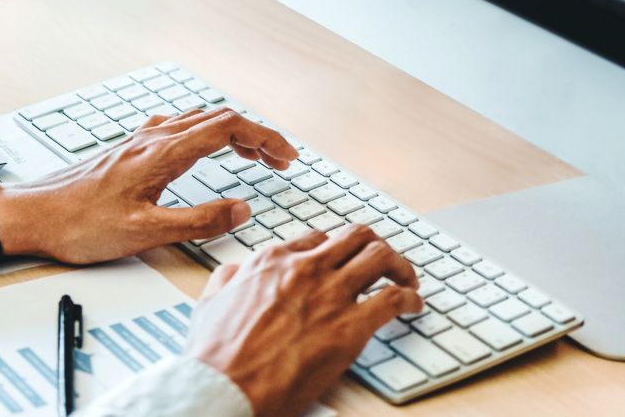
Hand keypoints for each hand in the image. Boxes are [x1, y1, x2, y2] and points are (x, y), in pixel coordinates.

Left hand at [0, 109, 298, 263]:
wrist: (32, 215)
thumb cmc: (79, 225)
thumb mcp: (145, 233)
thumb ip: (198, 222)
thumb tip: (241, 210)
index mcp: (163, 153)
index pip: (228, 129)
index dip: (264, 139)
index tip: (287, 157)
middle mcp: (153, 138)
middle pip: (218, 119)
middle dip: (256, 135)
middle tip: (280, 160)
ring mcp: (139, 141)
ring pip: (198, 121)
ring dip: (232, 133)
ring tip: (253, 156)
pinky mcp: (129, 151)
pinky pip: (177, 128)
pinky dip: (205, 135)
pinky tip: (201, 151)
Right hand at [186, 226, 423, 415]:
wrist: (224, 388)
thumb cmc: (215, 355)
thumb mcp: (210, 303)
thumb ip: (229, 279)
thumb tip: (237, 271)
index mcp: (272, 261)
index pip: (317, 238)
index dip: (336, 249)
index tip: (344, 261)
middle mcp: (305, 268)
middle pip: (356, 237)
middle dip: (375, 246)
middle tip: (384, 263)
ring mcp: (329, 294)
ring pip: (380, 256)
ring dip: (400, 266)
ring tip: (406, 280)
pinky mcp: (350, 327)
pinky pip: (394, 299)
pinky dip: (410, 299)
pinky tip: (413, 307)